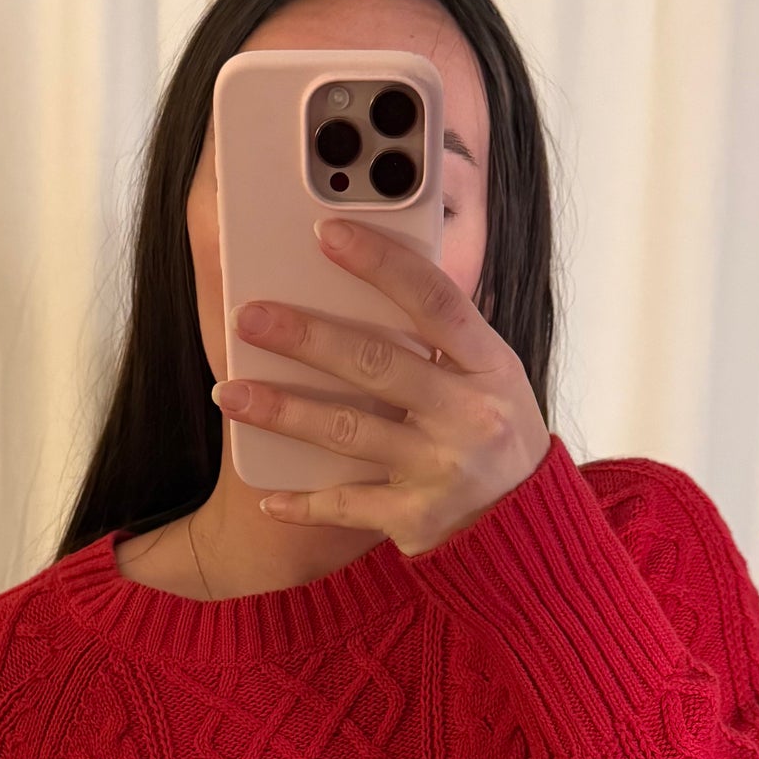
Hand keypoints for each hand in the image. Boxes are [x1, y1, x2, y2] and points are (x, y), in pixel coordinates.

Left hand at [212, 217, 550, 554]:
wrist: (528, 526)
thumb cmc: (497, 435)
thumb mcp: (492, 378)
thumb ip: (445, 337)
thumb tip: (373, 276)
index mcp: (491, 366)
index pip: (435, 301)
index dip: (381, 263)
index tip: (327, 233)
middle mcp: (470, 415)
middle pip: (377, 364)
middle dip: (306, 338)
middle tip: (249, 318)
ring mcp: (443, 469)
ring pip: (347, 431)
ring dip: (282, 411)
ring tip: (229, 393)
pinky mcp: (417, 519)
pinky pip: (347, 506)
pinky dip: (303, 504)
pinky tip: (267, 496)